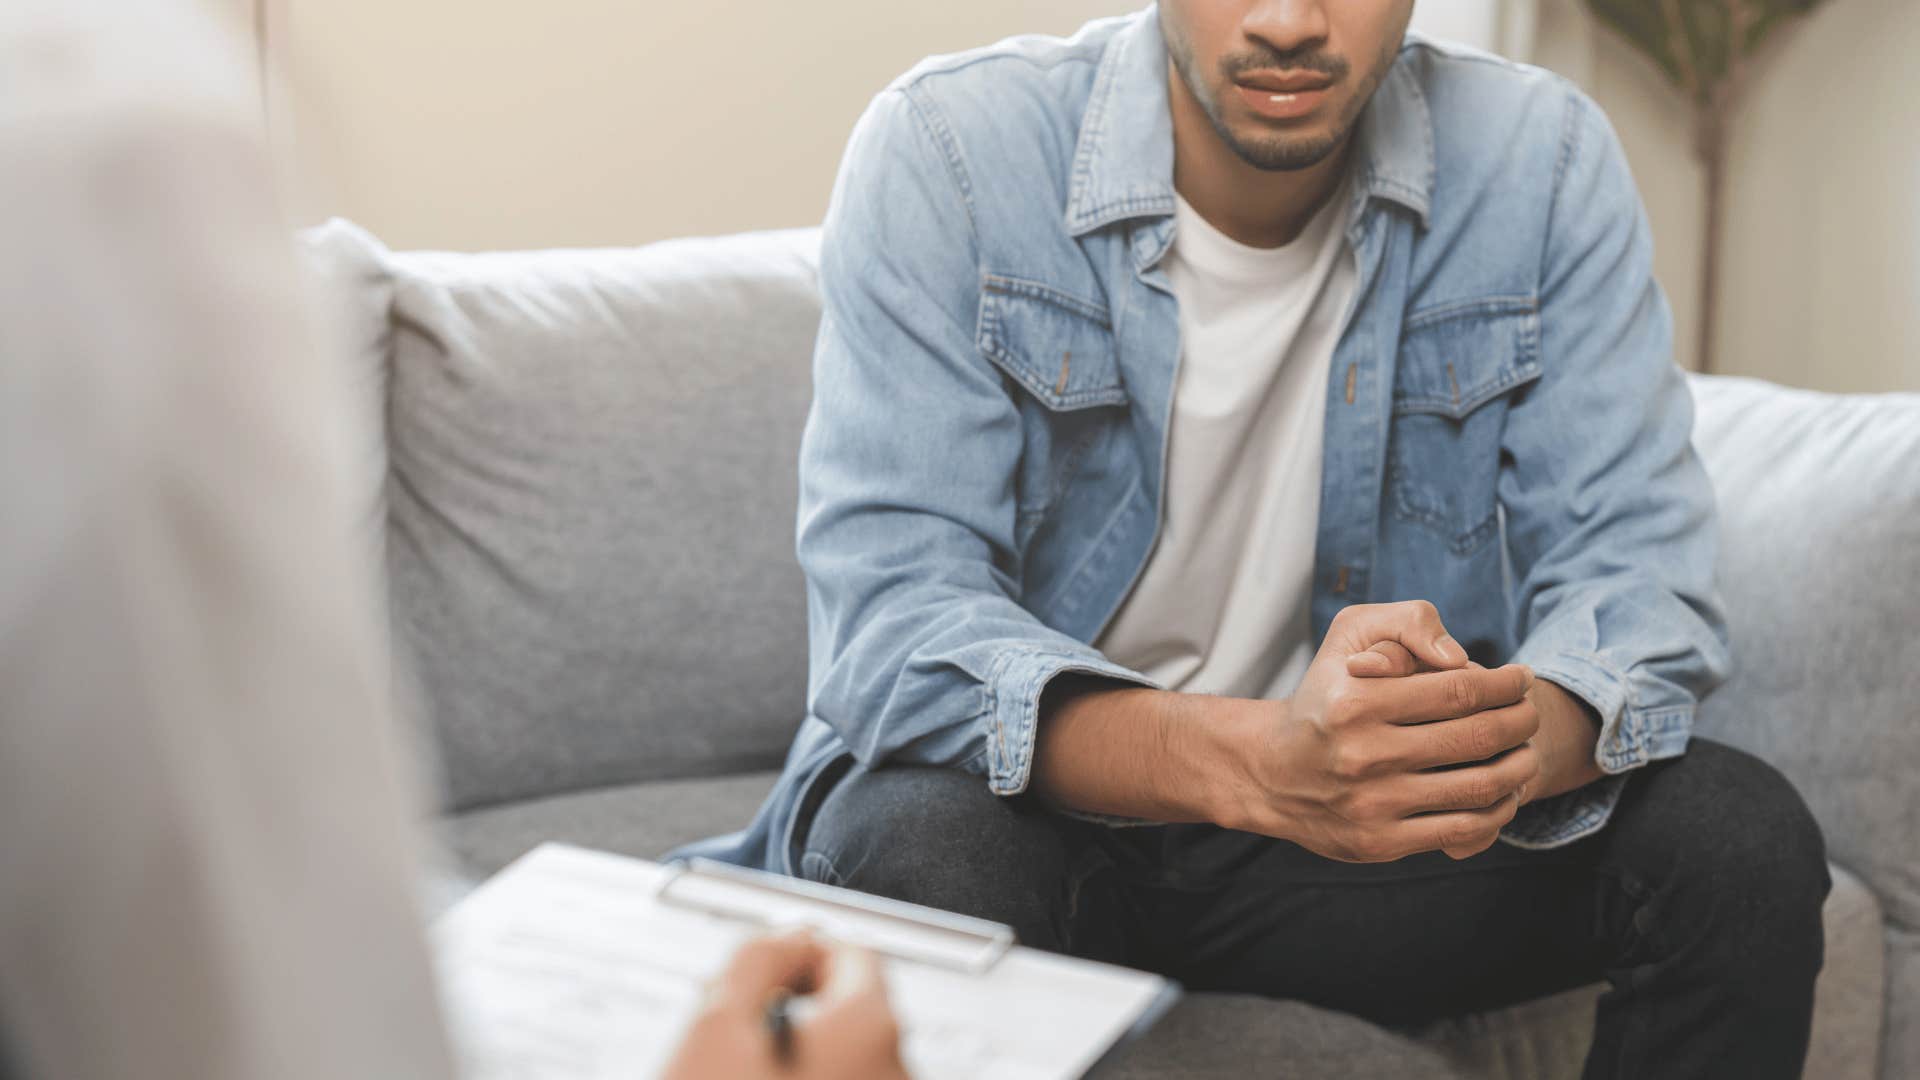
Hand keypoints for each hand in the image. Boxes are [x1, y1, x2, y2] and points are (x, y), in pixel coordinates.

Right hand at [661, 932, 907, 1079]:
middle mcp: (899, 1071)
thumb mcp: (715, 1025)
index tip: (764, 980)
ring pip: (848, 1065)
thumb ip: (758, 957)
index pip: (854, 953)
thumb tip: (789, 935)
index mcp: (870, 1028)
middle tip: (740, 1049)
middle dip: (797, 1018)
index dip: (800, 956)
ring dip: (802, 1066)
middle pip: (854, 1013)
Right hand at [1224, 600, 1540, 861]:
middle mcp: (1362, 754)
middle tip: (1531, 712)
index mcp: (1356, 701)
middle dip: (1521, 721)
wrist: (1272, 772)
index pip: (1459, 690)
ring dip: (1520, 766)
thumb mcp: (1350, 635)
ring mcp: (1373, 804)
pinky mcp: (1381, 842)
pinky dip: (1498, 810)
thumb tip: (1459, 658)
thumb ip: (1408, 622)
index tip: (1522, 678)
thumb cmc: (1325, 695)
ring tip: (1527, 751)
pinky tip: (1504, 792)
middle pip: (1477, 737)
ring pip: (1480, 787)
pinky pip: (1464, 830)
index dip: (1505, 684)